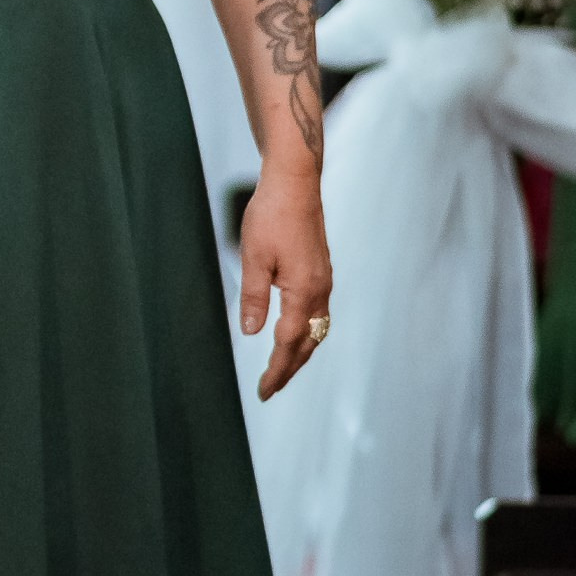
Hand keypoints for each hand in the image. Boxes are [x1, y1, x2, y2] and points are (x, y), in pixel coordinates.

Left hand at [238, 165, 333, 401]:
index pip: (288, 343)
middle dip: (289, 368)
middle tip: (270, 389)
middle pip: (308, 343)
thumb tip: (252, 333)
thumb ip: (254, 297)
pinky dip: (306, 332)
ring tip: (282, 369)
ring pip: (316, 329)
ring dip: (300, 352)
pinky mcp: (320, 271)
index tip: (263, 391)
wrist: (295, 183)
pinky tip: (294, 332)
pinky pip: (318, 313)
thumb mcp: (253, 257)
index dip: (276, 370)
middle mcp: (320, 290)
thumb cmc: (271, 215)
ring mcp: (323, 281)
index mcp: (303, 291)